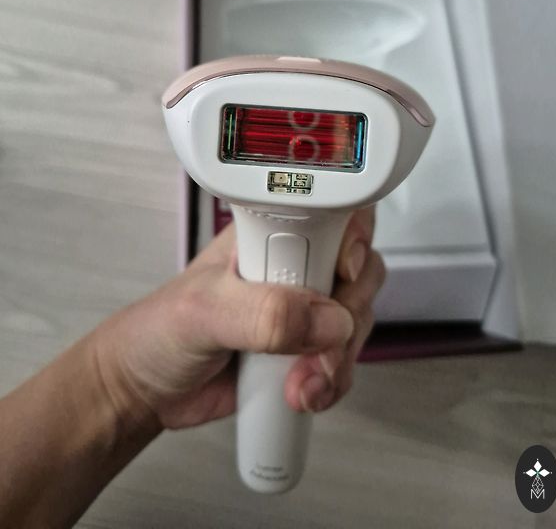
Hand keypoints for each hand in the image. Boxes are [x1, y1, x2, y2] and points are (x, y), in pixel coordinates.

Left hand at [93, 208, 384, 429]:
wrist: (147, 388)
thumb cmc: (160, 331)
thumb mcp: (203, 312)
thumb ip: (263, 312)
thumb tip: (327, 319)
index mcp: (265, 232)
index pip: (330, 211)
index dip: (352, 237)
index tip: (344, 274)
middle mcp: (291, 264)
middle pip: (359, 268)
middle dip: (348, 315)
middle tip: (319, 346)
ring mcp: (303, 307)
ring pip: (356, 318)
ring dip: (338, 358)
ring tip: (297, 383)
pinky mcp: (307, 347)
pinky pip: (345, 358)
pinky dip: (333, 380)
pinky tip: (301, 393)